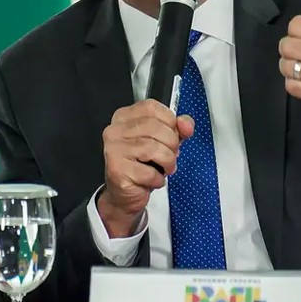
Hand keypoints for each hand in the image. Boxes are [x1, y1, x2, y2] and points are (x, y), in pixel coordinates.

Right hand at [97, 99, 193, 236]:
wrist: (124, 194)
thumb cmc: (142, 165)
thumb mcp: (163, 142)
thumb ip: (178, 128)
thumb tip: (186, 123)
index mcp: (124, 117)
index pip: (151, 107)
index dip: (169, 121)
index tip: (170, 134)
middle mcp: (115, 130)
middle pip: (155, 127)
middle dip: (171, 145)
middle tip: (168, 156)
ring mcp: (114, 150)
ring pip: (154, 149)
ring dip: (167, 163)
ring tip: (164, 168)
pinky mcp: (117, 170)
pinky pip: (149, 172)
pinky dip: (158, 179)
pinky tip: (152, 179)